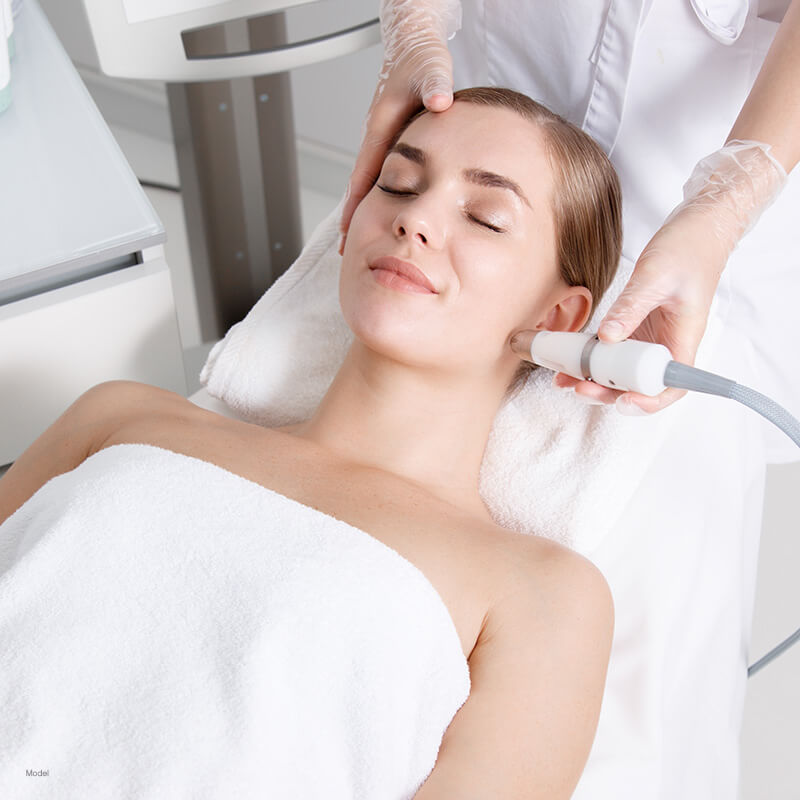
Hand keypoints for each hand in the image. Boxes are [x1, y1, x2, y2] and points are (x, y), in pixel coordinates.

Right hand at [339, 0, 460, 254]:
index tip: (347, 231)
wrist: (414, 41)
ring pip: (369, 181)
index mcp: (381, 126)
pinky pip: (380, 173)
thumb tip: (440, 101)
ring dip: (362, 209)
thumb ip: (435, 84)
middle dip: (352, 216)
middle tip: (346, 248)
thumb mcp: (431, 68)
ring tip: (357, 237)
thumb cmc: (421, 56)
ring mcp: (381, 138)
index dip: (355, 205)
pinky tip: (379, 211)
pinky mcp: (390, 139)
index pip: (363, 174)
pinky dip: (375, 195)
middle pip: (359, 185)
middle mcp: (376, 135)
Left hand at [554, 205, 728, 414]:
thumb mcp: (655, 277)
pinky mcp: (635, 328)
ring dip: (594, 378)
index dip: (648, 401)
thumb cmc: (687, 250)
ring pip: (622, 371)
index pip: (671, 386)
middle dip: (609, 391)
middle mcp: (666, 345)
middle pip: (639, 385)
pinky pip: (612, 351)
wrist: (696, 229)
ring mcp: (649, 338)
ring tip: (564, 380)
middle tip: (579, 388)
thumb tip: (607, 337)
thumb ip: (630, 307)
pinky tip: (567, 360)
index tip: (622, 402)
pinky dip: (591, 358)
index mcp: (683, 339)